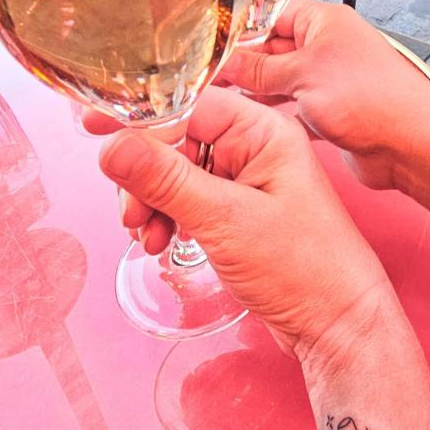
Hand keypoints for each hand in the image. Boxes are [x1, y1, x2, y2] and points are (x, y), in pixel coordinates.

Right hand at [96, 87, 392, 358]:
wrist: (336, 322)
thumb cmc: (302, 266)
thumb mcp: (224, 220)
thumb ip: (166, 180)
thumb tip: (113, 146)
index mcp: (263, 131)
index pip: (187, 106)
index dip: (140, 120)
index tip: (94, 129)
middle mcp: (255, 147)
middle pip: (176, 140)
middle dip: (144, 175)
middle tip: (131, 213)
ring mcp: (247, 178)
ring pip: (177, 172)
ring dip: (152, 201)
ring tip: (146, 235)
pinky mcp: (240, 208)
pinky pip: (189, 198)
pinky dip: (168, 217)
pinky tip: (162, 242)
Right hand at [220, 0, 429, 189]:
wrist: (410, 143)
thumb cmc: (372, 98)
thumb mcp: (302, 74)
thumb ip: (258, 68)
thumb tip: (224, 62)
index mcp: (325, 22)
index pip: (272, 16)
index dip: (242, 31)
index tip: (210, 47)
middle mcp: (328, 48)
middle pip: (274, 51)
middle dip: (245, 66)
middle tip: (209, 80)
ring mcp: (330, 82)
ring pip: (282, 84)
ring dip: (259, 94)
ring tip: (222, 101)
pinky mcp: (332, 114)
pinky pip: (294, 111)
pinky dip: (277, 116)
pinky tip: (253, 124)